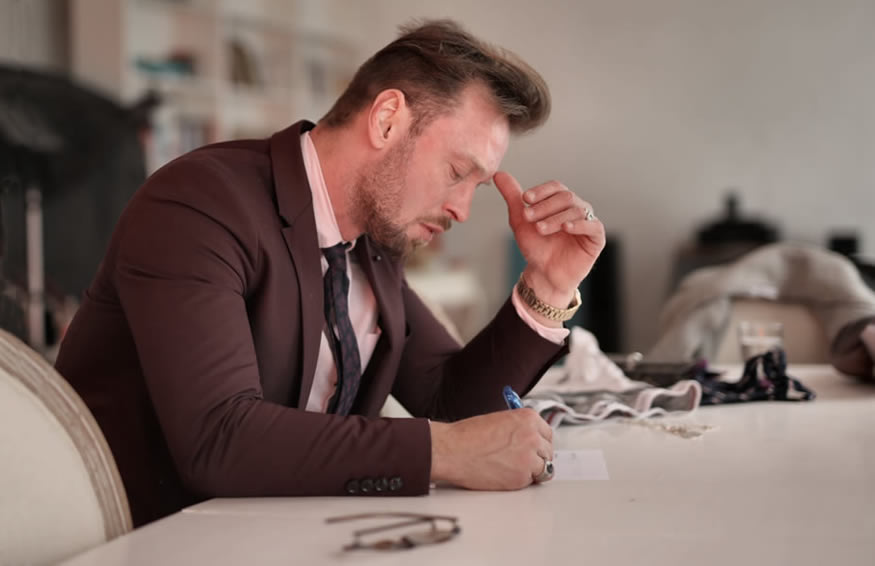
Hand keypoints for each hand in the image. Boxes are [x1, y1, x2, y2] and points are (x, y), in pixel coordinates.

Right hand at [429, 409, 553, 489]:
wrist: (452, 450)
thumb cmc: (467, 436)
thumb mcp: (499, 421)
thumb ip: (518, 428)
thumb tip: (529, 438)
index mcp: (527, 418)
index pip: (547, 433)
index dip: (539, 442)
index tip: (535, 447)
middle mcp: (532, 435)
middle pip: (548, 450)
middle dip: (537, 456)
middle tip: (522, 460)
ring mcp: (529, 457)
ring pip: (544, 467)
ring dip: (532, 470)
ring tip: (511, 468)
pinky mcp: (522, 476)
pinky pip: (532, 481)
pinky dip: (522, 480)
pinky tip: (506, 474)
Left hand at [494, 172, 605, 310]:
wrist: (544, 274)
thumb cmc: (536, 246)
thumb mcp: (521, 220)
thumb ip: (513, 197)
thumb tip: (498, 174)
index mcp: (561, 201)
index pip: (555, 187)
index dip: (541, 191)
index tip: (525, 198)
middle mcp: (577, 208)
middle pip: (566, 197)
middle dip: (545, 206)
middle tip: (528, 216)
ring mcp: (588, 221)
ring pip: (576, 210)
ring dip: (555, 218)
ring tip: (540, 229)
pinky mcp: (596, 238)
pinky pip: (593, 225)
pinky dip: (579, 225)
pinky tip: (566, 228)